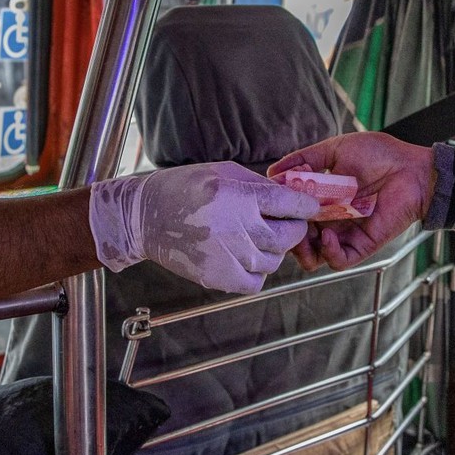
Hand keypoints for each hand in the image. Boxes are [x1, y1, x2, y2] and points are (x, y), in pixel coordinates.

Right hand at [89, 161, 319, 293]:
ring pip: (274, 260)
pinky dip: (258, 272)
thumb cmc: (184, 188)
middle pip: (289, 236)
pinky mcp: (218, 277)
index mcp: (239, 197)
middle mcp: (237, 228)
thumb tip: (292, 195)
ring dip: (273, 250)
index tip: (310, 207)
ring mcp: (228, 256)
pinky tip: (246, 257)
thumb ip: (259, 184)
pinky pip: (256, 282)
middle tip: (285, 222)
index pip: (290, 205)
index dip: (307, 206)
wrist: (145, 218)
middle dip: (294, 227)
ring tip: (257, 238)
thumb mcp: (223, 172)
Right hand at [267, 132, 434, 270]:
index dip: (280, 213)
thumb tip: (273, 172)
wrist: (414, 169)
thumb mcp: (335, 149)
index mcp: (322, 198)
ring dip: (303, 249)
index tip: (271, 204)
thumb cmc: (381, 155)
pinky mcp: (362, 246)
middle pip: (298, 239)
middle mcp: (329, 219)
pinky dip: (328, 251)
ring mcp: (344, 234)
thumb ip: (303, 159)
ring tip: (303, 233)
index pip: (293, 214)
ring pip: (314, 256)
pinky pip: (339, 260)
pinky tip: (326, 234)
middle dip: (287, 235)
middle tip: (283, 224)